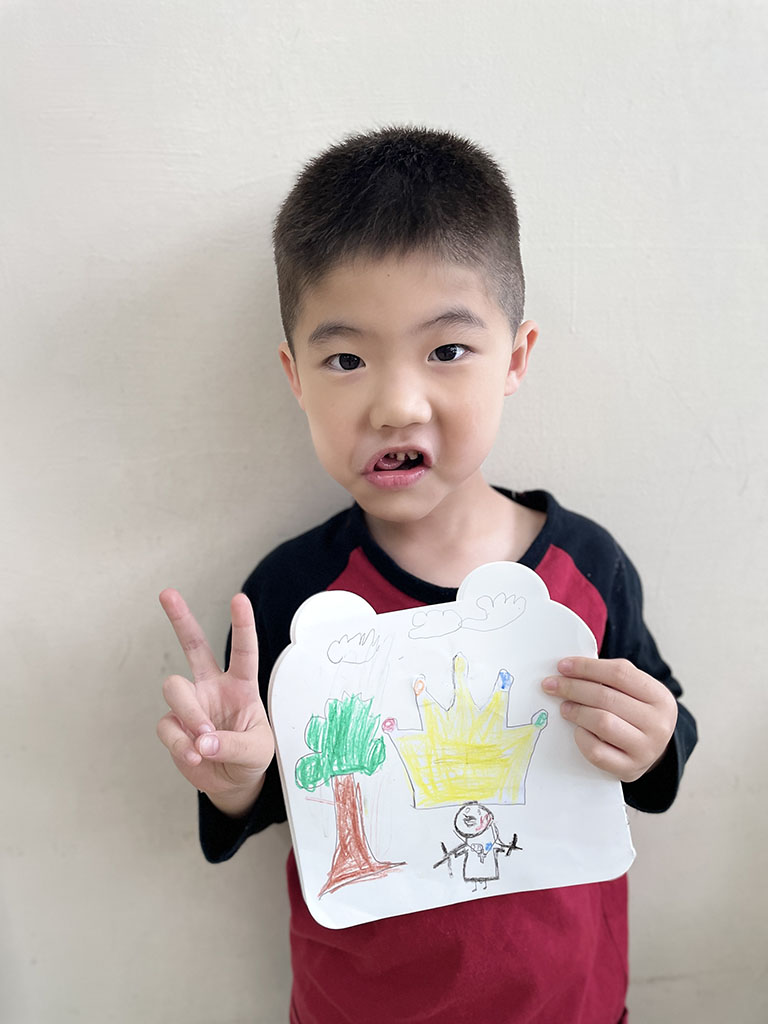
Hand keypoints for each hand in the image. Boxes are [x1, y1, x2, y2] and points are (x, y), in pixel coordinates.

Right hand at [157, 589, 274, 814]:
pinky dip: (181, 744)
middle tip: (167, 593)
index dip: (242, 625)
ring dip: (189, 713)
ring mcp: (190, 704)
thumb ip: (232, 744)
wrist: (232, 782)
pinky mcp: (173, 725)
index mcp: (241, 685)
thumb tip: (202, 740)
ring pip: (175, 688)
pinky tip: (195, 756)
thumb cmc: (251, 757)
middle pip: (194, 646)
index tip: (239, 598)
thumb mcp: (257, 751)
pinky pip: (168, 726)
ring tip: (203, 742)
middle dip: (180, 619)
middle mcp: (212, 687)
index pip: (243, 651)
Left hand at [541, 657, 677, 782]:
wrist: (650, 751)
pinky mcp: (630, 770)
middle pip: (606, 697)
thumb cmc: (635, 713)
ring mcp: (646, 750)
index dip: (587, 667)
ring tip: (564, 707)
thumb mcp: (635, 692)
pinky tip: (577, 730)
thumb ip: (610, 677)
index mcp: (660, 697)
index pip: (619, 673)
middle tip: (551, 685)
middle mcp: (658, 724)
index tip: (562, 665)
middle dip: (573, 688)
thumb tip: (570, 668)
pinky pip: (596, 751)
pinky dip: (581, 737)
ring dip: (576, 711)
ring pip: (602, 723)